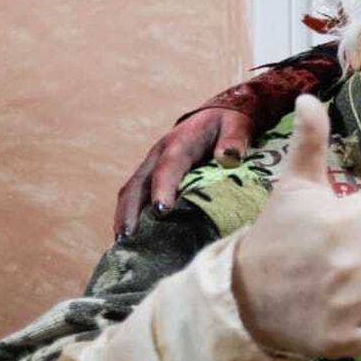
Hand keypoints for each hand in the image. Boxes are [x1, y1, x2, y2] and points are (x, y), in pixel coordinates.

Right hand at [114, 108, 252, 238]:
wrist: (217, 115)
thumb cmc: (227, 124)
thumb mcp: (236, 125)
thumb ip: (234, 140)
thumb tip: (228, 158)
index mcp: (179, 143)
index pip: (167, 167)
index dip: (162, 188)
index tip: (162, 211)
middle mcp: (158, 155)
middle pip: (138, 184)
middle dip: (130, 210)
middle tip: (128, 237)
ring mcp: (152, 166)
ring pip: (132, 192)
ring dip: (125, 217)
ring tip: (124, 244)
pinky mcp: (153, 176)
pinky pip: (137, 197)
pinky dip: (132, 216)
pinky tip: (135, 239)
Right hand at [231, 96, 360, 359]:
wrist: (241, 299)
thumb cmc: (275, 238)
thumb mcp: (292, 188)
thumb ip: (309, 143)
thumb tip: (309, 98)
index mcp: (344, 221)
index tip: (343, 225)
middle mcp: (354, 262)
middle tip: (339, 255)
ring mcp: (353, 305)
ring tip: (341, 283)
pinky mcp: (350, 340)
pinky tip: (341, 311)